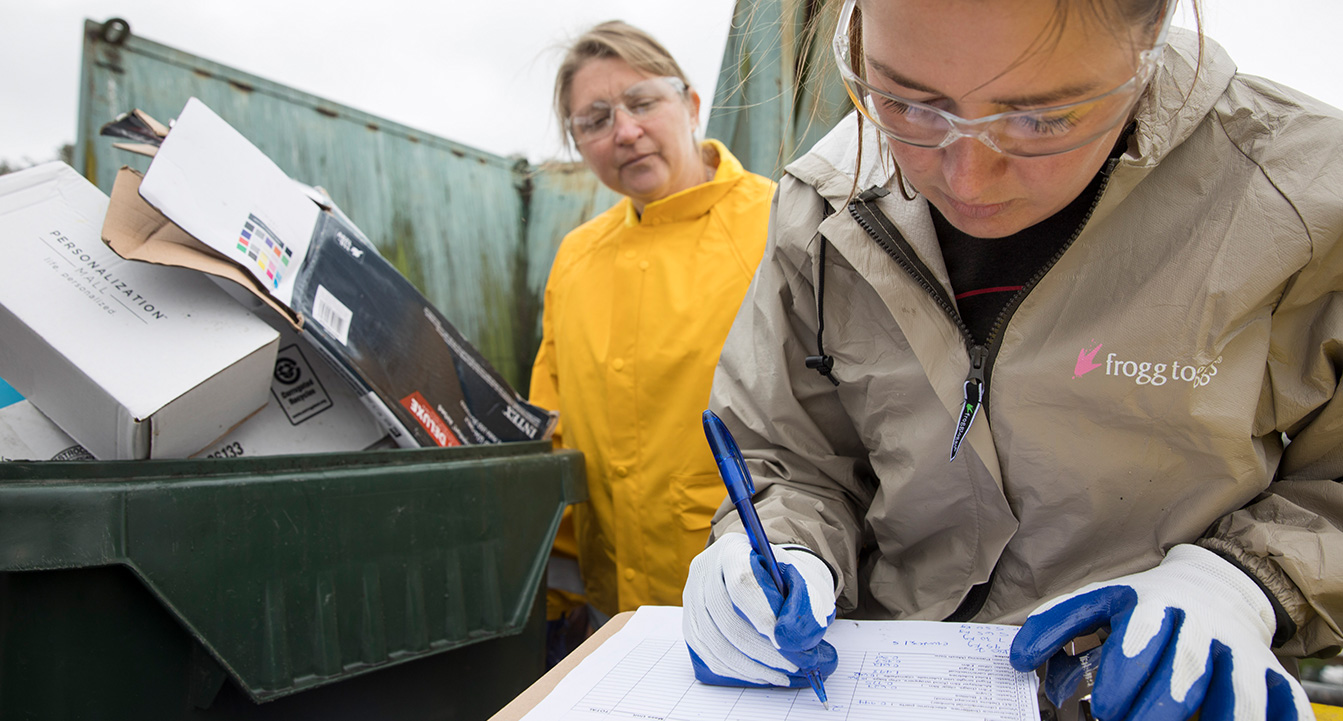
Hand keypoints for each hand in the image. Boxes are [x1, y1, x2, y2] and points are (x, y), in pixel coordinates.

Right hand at [683, 532, 837, 686]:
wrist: (771, 577)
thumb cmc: (788, 580)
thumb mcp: (807, 584)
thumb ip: (803, 608)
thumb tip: (789, 641)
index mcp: (734, 549)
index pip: (741, 582)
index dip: (762, 615)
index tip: (786, 642)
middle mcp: (705, 570)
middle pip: (724, 615)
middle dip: (761, 649)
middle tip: (793, 665)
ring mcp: (692, 597)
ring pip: (713, 640)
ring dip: (749, 665)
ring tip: (780, 675)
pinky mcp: (690, 622)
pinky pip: (706, 653)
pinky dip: (734, 669)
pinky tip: (759, 674)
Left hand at [1010, 544, 1313, 720]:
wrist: (1220, 584)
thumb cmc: (1146, 605)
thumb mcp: (1100, 602)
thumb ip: (1057, 625)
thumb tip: (1016, 658)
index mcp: (1152, 606)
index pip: (1136, 640)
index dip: (1120, 678)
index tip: (1100, 708)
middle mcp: (1197, 627)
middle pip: (1182, 672)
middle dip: (1156, 709)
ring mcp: (1237, 651)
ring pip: (1235, 694)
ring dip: (1216, 720)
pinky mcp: (1269, 673)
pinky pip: (1279, 705)